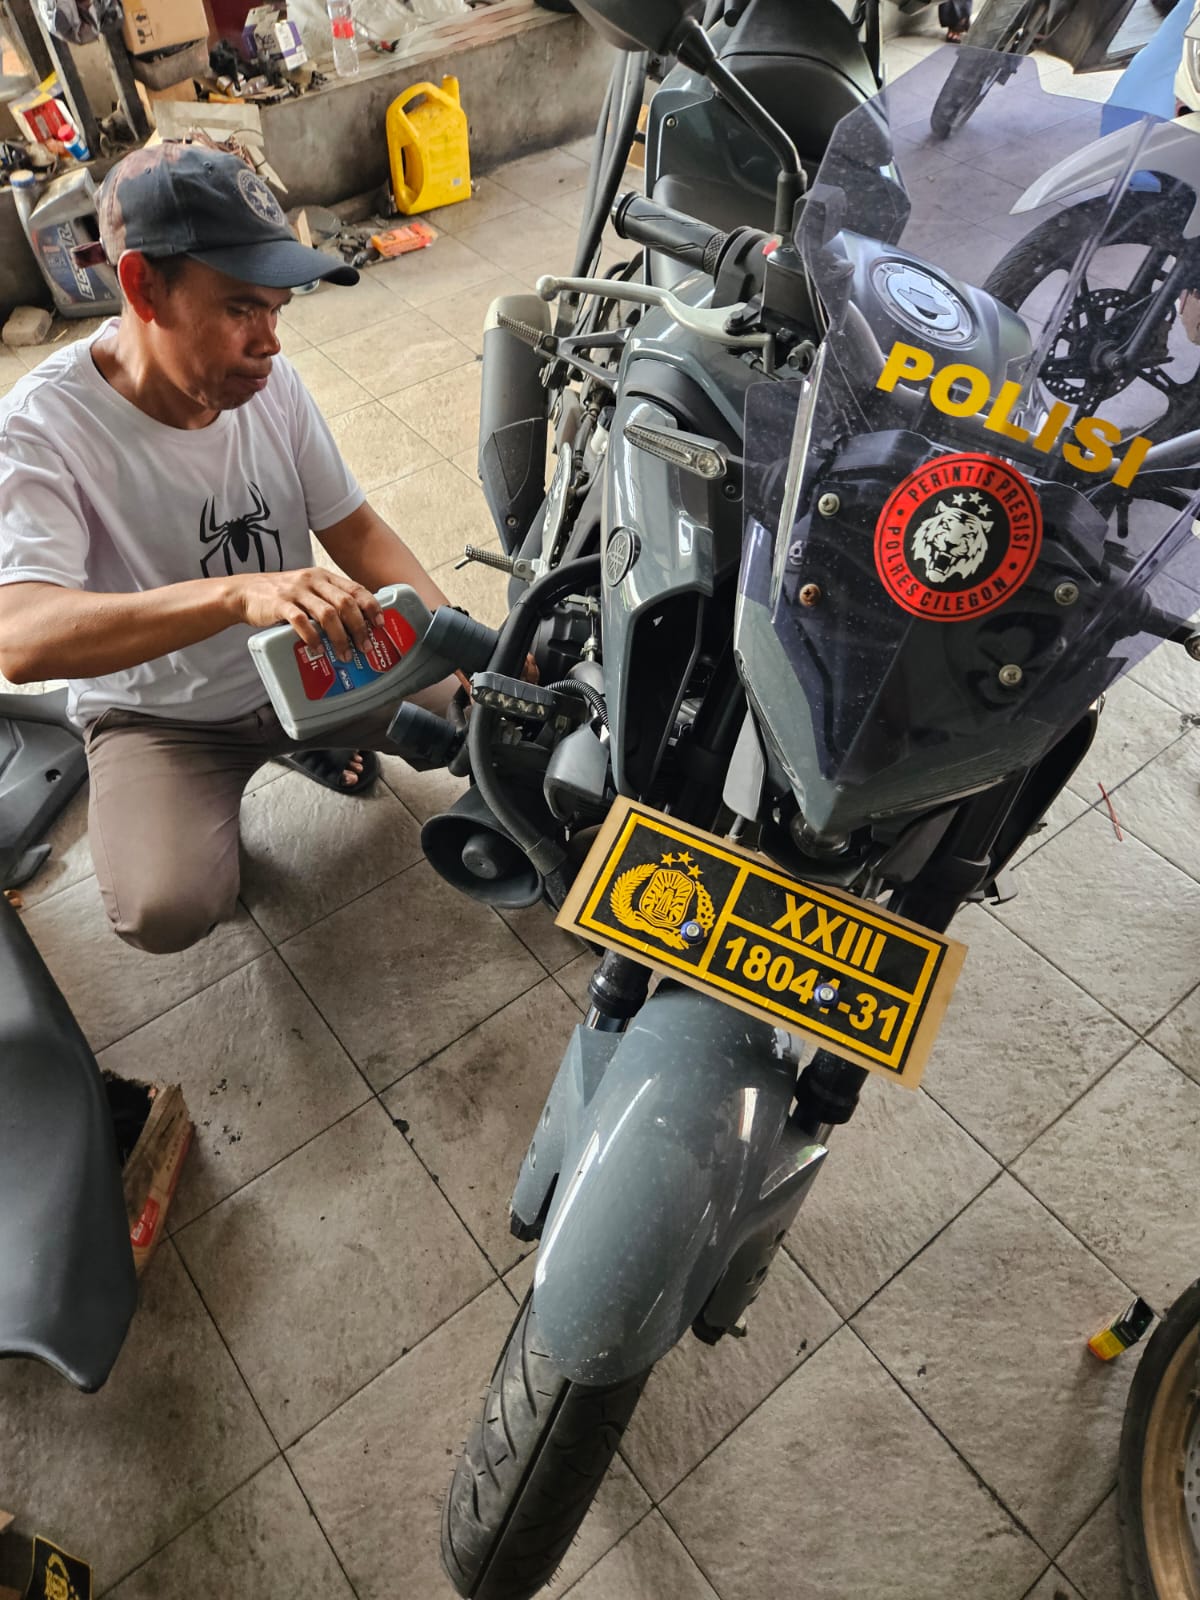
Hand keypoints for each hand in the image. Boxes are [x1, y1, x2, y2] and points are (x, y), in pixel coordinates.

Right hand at [227, 568, 383, 661]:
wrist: (245, 592)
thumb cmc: (282, 596)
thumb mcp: (308, 590)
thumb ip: (328, 600)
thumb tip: (357, 624)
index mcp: (324, 577)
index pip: (355, 588)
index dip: (371, 606)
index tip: (381, 624)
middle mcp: (313, 580)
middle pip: (345, 603)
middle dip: (359, 627)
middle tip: (365, 646)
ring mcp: (296, 592)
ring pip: (327, 614)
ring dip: (340, 637)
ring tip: (345, 654)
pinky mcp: (279, 604)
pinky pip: (300, 621)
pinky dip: (312, 637)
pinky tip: (318, 649)